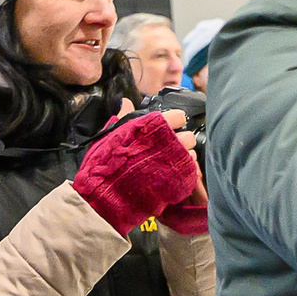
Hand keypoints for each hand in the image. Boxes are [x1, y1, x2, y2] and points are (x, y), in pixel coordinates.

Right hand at [76, 108, 201, 234]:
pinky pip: (189, 173)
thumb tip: (126, 102)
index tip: (169, 127)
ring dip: (182, 159)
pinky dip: (182, 174)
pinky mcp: (178, 180)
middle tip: (168, 149)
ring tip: (167, 165)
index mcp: (153, 126)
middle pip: (188, 137)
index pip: (179, 116)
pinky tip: (168, 176)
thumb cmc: (105, 163)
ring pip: (191, 155)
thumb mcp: (111, 134)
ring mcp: (175, 161)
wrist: (106, 193)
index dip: (174, 121)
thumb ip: (123, 116)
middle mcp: (168, 141)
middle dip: (181, 142)